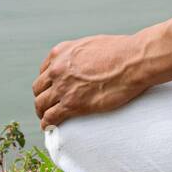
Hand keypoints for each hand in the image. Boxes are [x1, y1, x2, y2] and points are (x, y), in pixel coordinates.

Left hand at [33, 33, 148, 129]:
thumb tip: (84, 62)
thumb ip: (81, 54)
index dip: (47, 82)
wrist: (133, 61)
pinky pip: (50, 118)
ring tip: (46, 118)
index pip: (44, 70)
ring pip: (41, 104)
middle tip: (47, 105)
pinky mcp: (71, 104)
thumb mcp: (93, 43)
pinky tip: (49, 127)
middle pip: (39, 88)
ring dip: (42, 112)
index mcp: (62, 52)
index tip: (52, 89)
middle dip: (42, 97)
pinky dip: (47, 124)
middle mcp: (57, 69)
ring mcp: (62, 87)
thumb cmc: (121, 51)